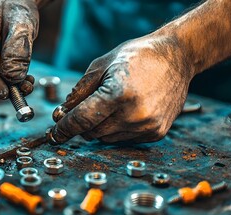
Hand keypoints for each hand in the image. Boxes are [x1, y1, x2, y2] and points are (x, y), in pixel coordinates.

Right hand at [0, 0, 38, 98]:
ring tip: (27, 84)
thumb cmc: (14, 5)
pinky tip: (22, 80)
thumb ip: (18, 50)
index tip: (5, 93)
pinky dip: (5, 82)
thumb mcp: (22, 23)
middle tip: (24, 89)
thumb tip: (13, 78)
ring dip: (4, 87)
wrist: (11, 0)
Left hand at [48, 35, 194, 143]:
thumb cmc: (136, 57)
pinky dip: (117, 130)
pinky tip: (126, 112)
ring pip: (107, 139)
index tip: (54, 134)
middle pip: (92, 133)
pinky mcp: (156, 133)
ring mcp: (147, 126)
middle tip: (82, 111)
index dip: (64, 129)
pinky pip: (124, 140)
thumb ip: (80, 92)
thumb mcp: (102, 65)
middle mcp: (134, 114)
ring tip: (110, 105)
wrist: (177, 58)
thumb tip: (63, 114)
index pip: (82, 120)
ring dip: (100, 127)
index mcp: (119, 93)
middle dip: (82, 124)